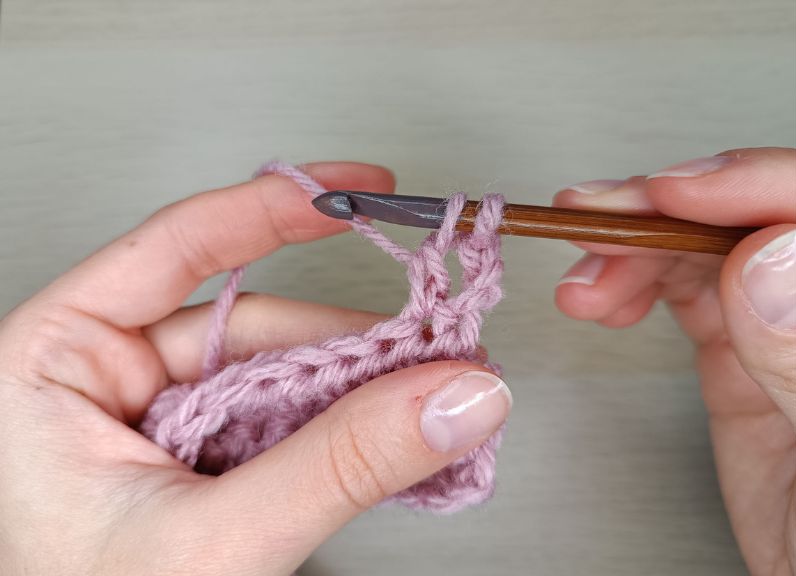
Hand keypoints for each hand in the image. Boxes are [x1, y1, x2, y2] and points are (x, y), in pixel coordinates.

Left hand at [0, 162, 510, 574]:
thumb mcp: (213, 541)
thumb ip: (337, 465)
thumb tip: (444, 396)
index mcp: (53, 366)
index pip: (177, 249)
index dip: (276, 209)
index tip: (356, 190)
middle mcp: (106, 380)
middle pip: (255, 322)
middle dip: (353, 342)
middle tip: (435, 351)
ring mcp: (163, 418)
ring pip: (283, 373)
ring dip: (362, 390)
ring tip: (431, 402)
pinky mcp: (205, 456)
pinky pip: (287, 417)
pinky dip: (346, 426)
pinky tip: (393, 433)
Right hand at [553, 147, 795, 575]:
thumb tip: (762, 261)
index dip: (746, 185)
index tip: (675, 195)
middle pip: (743, 218)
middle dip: (661, 213)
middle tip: (598, 220)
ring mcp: (776, 326)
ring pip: (701, 250)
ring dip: (630, 249)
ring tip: (584, 279)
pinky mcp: (736, 353)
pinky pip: (683, 293)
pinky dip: (632, 283)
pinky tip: (604, 294)